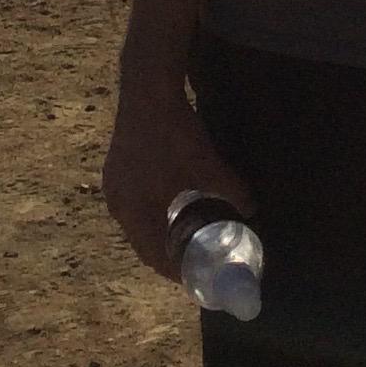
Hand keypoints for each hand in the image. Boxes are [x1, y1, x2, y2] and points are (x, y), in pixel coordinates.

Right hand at [102, 85, 252, 278]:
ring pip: (136, 223)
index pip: (153, 256)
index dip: (175, 270)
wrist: (148, 89)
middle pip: (142, 243)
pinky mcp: (115, 169)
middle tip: (192, 260)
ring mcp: (113, 186)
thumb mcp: (206, 163)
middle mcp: (117, 205)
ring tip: (182, 236)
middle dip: (166, 254)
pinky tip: (167, 207)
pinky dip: (149, 213)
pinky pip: (132, 205)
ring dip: (157, 233)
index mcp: (134, 212)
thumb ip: (230, 189)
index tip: (195, 277)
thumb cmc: (175, 132)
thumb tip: (252, 208)